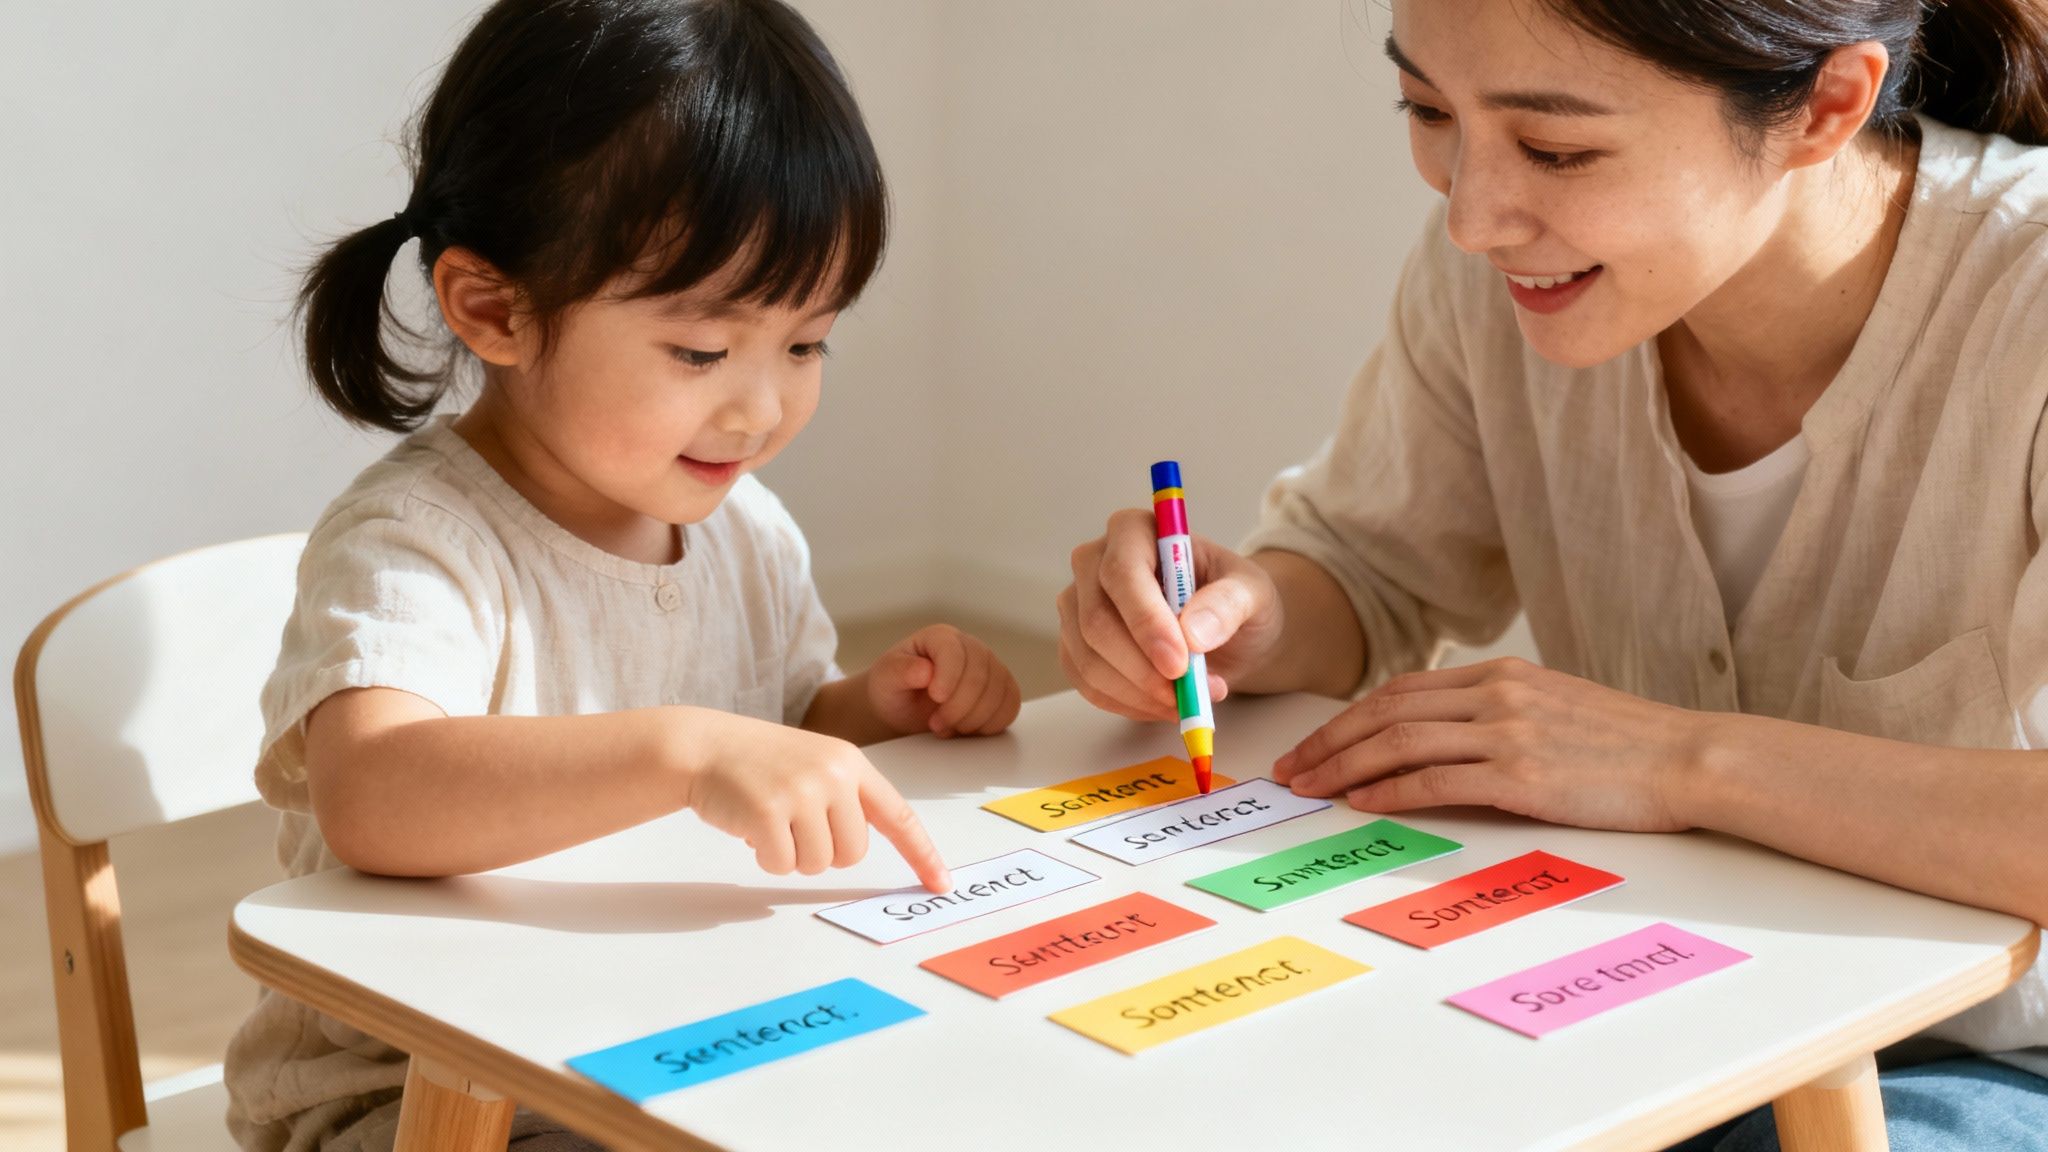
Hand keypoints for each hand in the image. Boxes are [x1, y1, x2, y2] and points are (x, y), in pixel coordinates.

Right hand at [680, 714, 951, 891]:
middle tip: (793, 826)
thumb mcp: (813, 764)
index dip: (921, 853)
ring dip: (791, 855)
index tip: (941, 883)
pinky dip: (765, 858)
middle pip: (853, 854)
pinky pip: (781, 865)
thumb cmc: (758, 763)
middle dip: (823, 852)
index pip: (898, 815)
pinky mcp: (769, 812)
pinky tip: (750, 828)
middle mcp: (833, 775)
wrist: (703, 746)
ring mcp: (802, 792)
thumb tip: (858, 848)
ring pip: (817, 864)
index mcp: (850, 763)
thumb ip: (843, 797)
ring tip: (770, 821)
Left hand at [866, 624, 1022, 737]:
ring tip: (947, 728)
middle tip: (935, 724)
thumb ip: (900, 671)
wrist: (904, 710)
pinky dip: (991, 724)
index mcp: (940, 638)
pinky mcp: (1001, 690)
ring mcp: (990, 668)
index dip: (949, 677)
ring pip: (999, 692)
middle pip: (980, 675)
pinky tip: (967, 730)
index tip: (936, 698)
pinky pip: (1011, 706)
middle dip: (959, 707)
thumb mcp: (885, 679)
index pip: (955, 651)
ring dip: (974, 719)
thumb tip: (925, 670)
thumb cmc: (895, 690)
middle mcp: (970, 648)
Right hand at [1058, 509, 1285, 720]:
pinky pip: (1087, 683)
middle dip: (1143, 669)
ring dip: (1139, 693)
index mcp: (1134, 530)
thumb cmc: (1234, 599)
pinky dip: (1128, 704)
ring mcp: (1077, 605)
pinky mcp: (1074, 645)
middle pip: (1096, 621)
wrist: (1221, 629)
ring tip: (1190, 699)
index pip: (1122, 572)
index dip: (1146, 621)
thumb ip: (1229, 604)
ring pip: (1088, 659)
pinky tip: (1163, 704)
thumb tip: (1194, 632)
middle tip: (1188, 694)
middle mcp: (1094, 562)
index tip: (1179, 664)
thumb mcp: (1252, 593)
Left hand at [1271, 658, 1703, 831]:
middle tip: (1292, 769)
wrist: (1689, 758)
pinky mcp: (1522, 773)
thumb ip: (1498, 713)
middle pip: (1385, 712)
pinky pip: (1436, 780)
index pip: (1400, 691)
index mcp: (1500, 676)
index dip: (1348, 718)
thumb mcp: (1554, 707)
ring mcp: (1507, 732)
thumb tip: (1443, 739)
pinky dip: (1391, 790)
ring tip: (1310, 788)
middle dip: (1329, 742)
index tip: (1315, 744)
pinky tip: (1363, 802)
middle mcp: (1496, 695)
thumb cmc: (1626, 745)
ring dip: (1344, 768)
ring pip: (1399, 742)